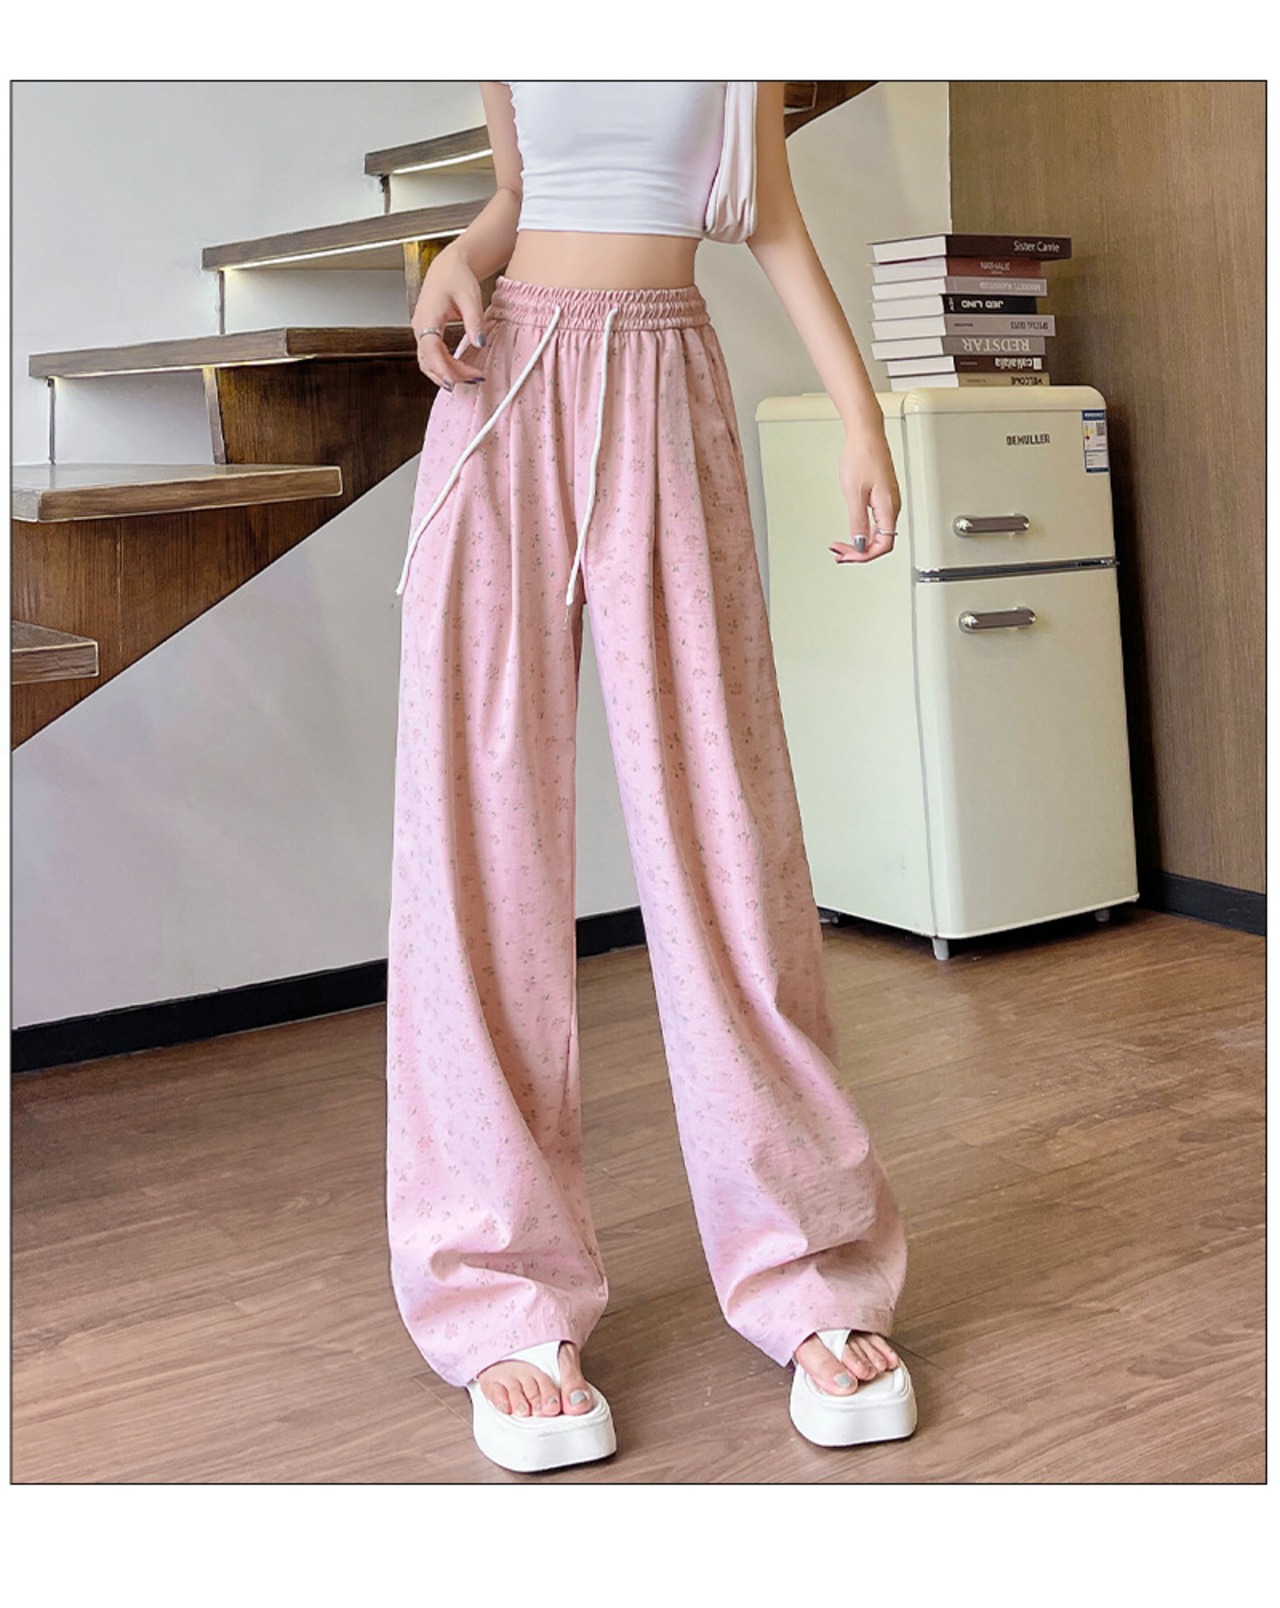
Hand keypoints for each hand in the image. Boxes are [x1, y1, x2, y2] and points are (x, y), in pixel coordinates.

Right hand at [410, 247, 488, 388]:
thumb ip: (474, 321)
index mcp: (428, 317)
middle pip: (430, 361)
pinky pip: (431, 357)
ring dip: (447, 374)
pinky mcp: (426, 334)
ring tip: (470, 377)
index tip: (456, 381)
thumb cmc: (456, 277)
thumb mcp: (470, 297)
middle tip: (474, 377)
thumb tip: (480, 343)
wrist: (448, 267)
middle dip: (451, 374)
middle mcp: (420, 327)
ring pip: (428, 362)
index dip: (442, 368)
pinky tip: (459, 370)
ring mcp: (421, 331)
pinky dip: (444, 368)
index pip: (431, 349)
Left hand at [829, 429, 900, 562]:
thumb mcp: (854, 493)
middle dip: (858, 552)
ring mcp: (888, 502)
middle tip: (839, 553)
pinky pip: (876, 523)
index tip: (847, 556)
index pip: (883, 545)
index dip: (864, 556)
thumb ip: (858, 521)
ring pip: (878, 534)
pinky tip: (853, 533)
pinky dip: (862, 532)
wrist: (866, 435)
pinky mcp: (883, 496)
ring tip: (842, 547)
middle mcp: (892, 507)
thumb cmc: (862, 456)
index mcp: (888, 508)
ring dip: (859, 544)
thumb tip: (859, 544)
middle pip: (880, 542)